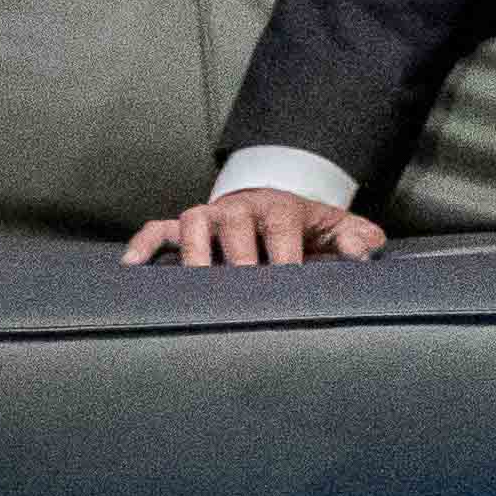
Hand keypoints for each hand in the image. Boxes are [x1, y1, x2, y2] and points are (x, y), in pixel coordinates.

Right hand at [126, 187, 381, 266]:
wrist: (280, 211)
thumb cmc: (310, 230)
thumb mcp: (341, 230)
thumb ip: (359, 239)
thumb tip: (362, 253)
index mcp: (282, 208)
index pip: (282, 226)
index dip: (284, 252)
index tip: (287, 280)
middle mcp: (242, 208)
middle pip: (234, 222)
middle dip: (237, 254)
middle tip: (243, 288)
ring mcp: (211, 217)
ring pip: (193, 222)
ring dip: (193, 250)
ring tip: (196, 283)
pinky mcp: (186, 229)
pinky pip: (158, 231)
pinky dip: (144, 244)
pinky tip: (133, 267)